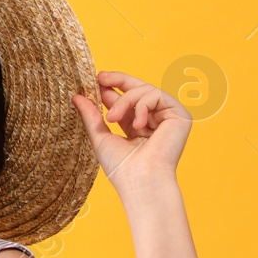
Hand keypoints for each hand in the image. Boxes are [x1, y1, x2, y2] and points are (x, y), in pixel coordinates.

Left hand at [72, 69, 191, 194]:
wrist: (141, 180)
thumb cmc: (121, 166)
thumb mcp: (100, 135)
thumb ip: (91, 115)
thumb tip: (76, 96)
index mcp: (138, 126)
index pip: (127, 100)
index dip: (113, 88)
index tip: (97, 79)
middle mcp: (155, 120)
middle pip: (140, 89)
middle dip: (119, 80)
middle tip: (101, 77)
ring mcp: (168, 117)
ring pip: (145, 91)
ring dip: (125, 101)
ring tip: (112, 117)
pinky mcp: (180, 115)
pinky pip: (157, 95)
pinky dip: (142, 106)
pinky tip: (137, 124)